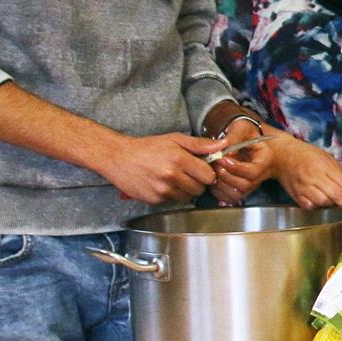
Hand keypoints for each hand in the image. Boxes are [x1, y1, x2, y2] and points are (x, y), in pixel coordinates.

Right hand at [98, 133, 218, 203]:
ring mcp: (162, 190)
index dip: (207, 173)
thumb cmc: (148, 147)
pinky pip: (173, 201)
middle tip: (187, 173)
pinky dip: (171, 194)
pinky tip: (162, 184)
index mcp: (179, 159)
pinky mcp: (155, 200)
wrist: (119, 158)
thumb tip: (222, 146)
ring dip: (185, 190)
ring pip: (188, 197)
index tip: (201, 169)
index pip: (208, 175)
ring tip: (174, 178)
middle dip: (197, 182)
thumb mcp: (175, 139)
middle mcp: (171, 175)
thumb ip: (200, 144)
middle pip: (200, 188)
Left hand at [210, 120, 274, 204]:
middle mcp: (260, 176)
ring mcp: (251, 185)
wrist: (255, 144)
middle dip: (225, 176)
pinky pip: (230, 199)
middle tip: (214, 163)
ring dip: (220, 185)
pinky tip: (213, 180)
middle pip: (244, 185)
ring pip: (236, 194)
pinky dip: (219, 192)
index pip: (252, 172)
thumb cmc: (251, 135)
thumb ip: (234, 136)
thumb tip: (223, 146)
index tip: (222, 157)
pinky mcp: (241, 190)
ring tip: (212, 171)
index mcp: (264, 161)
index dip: (235, 167)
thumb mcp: (244, 128)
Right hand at [271, 134, 341, 213]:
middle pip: (336, 195)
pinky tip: (322, 205)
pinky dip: (318, 208)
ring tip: (339, 207)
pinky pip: (310, 206)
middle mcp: (315, 177)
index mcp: (325, 166)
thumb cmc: (307, 155)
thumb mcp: (327, 158)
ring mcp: (304, 187)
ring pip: (323, 203)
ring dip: (334, 207)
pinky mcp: (296, 195)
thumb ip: (339, 174)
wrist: (282, 155)